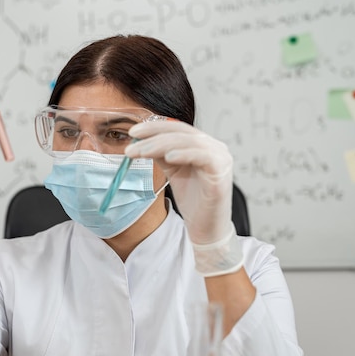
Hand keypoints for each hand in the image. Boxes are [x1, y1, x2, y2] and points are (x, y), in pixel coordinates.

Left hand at [126, 120, 242, 275]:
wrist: (206, 228)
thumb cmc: (193, 201)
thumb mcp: (173, 171)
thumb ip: (162, 154)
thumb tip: (141, 141)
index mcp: (203, 145)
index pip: (177, 128)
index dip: (155, 127)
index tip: (133, 131)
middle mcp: (215, 147)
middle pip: (181, 133)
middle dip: (154, 136)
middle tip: (132, 143)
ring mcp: (220, 158)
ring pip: (189, 142)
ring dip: (161, 145)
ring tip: (141, 152)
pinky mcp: (221, 172)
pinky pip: (203, 156)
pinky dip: (184, 154)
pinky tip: (168, 157)